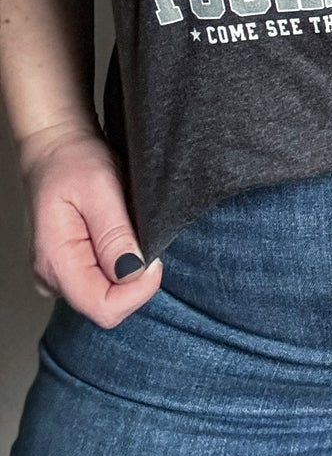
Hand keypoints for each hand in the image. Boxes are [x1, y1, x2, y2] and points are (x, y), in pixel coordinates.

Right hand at [18, 121, 161, 327]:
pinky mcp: (69, 268)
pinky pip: (101, 282)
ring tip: (127, 232)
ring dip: (127, 272)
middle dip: (135, 281)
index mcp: (56, 260)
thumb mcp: (100, 188)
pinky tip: (120, 239)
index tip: (155, 259)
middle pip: (106, 306)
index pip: (102, 307)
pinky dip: (120, 266)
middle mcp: (52, 277)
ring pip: (106, 296)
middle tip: (143, 237)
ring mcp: (59, 275)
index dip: (137, 291)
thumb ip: (115, 234)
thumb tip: (132, 274)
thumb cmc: (74, 162)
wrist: (56, 148)